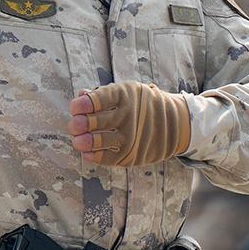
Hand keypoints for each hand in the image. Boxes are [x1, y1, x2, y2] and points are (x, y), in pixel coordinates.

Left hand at [69, 82, 190, 167]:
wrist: (175, 123)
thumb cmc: (141, 104)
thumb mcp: (126, 92)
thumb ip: (102, 95)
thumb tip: (81, 95)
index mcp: (125, 95)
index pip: (101, 99)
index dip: (85, 104)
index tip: (75, 107)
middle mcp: (128, 115)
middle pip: (99, 120)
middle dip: (81, 124)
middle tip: (73, 126)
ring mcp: (131, 135)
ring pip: (102, 140)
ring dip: (86, 141)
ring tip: (77, 142)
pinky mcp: (132, 154)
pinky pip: (109, 157)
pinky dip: (95, 156)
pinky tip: (87, 153)